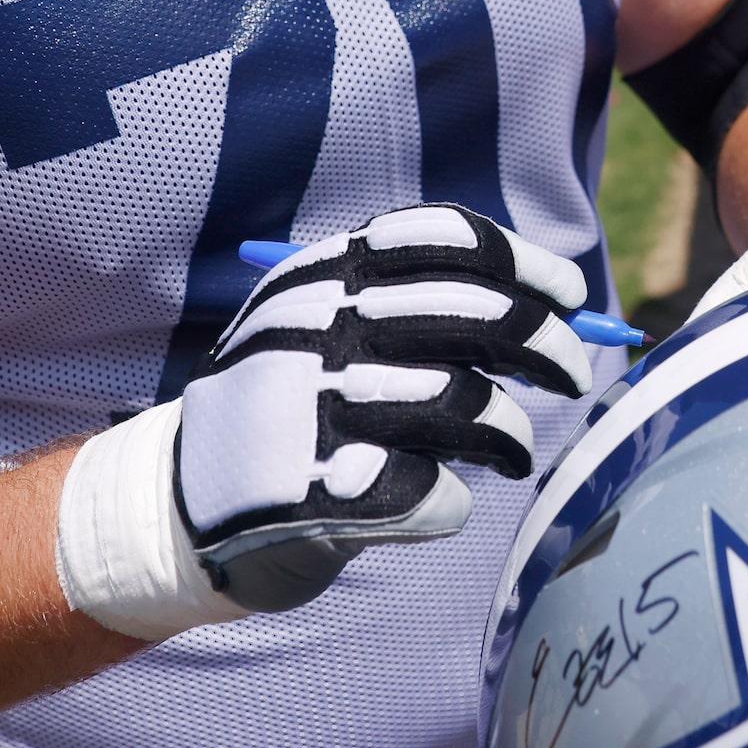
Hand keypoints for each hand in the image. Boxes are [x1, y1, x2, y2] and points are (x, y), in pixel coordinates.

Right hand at [54, 204, 591, 635]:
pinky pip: (435, 493)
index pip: (445, 241)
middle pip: (477, 319)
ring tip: (512, 452)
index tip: (568, 294)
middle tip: (575, 373)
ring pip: (470, 407)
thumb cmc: (281, 411)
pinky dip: (451, 504)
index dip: (522, 264)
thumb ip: (403, 306)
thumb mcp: (317, 325)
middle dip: (547, 345)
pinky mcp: (318, 492)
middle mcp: (319, 328)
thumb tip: (541, 308)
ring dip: (509, 435)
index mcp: (322, 276)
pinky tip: (435, 503)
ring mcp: (315, 409)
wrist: (172, 506)